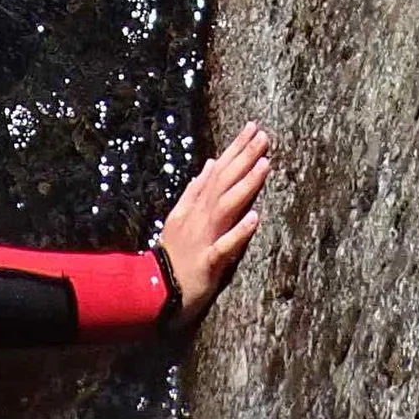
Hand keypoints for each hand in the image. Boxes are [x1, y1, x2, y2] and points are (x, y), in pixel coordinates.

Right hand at [157, 124, 270, 316]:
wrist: (154, 290)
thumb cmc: (173, 255)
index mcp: (193, 207)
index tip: (252, 128)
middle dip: (244, 157)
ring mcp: (203, 238)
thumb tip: (210, 163)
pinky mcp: (208, 263)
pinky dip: (239, 232)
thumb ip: (195, 190)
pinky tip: (255, 218)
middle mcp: (198, 217)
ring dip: (245, 185)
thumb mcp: (179, 217)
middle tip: (263, 134)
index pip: (217, 171)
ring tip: (265, 164)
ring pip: (226, 206)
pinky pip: (225, 246)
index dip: (235, 149)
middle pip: (223, 182)